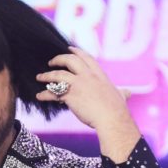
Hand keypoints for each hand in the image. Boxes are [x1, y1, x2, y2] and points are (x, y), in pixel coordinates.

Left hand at [35, 47, 140, 161]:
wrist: (112, 119)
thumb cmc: (117, 110)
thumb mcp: (121, 96)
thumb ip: (122, 92)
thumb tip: (128, 93)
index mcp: (99, 75)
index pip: (86, 57)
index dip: (76, 51)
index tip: (69, 48)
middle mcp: (88, 76)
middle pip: (70, 60)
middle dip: (59, 59)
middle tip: (51, 62)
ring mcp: (79, 84)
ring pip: (58, 74)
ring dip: (47, 75)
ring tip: (40, 77)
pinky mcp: (71, 95)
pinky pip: (54, 93)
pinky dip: (45, 94)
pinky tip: (39, 96)